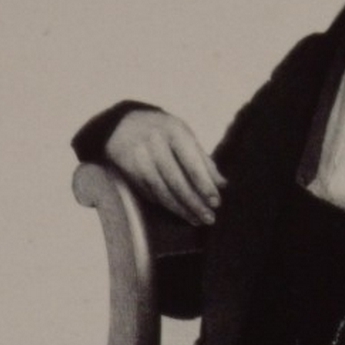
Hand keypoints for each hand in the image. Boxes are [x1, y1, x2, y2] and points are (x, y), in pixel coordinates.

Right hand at [104, 109, 223, 225]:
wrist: (123, 124)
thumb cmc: (163, 131)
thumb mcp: (185, 135)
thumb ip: (203, 159)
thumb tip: (221, 184)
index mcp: (174, 132)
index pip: (192, 164)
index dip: (204, 186)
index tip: (216, 202)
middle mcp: (155, 145)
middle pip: (176, 182)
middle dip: (194, 203)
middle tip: (209, 218)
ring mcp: (140, 159)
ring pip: (162, 192)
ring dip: (181, 209)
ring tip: (197, 219)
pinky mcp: (130, 172)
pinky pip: (151, 194)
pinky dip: (166, 205)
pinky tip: (179, 212)